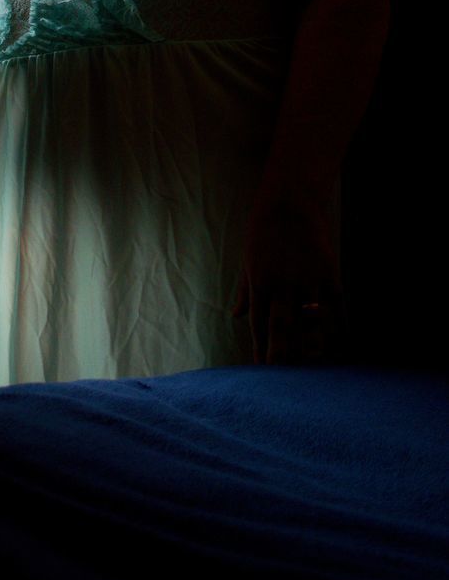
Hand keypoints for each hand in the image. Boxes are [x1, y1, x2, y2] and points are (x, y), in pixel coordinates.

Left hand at [233, 191, 348, 365]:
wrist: (290, 198)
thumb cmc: (264, 228)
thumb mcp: (248, 259)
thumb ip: (245, 290)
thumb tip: (236, 316)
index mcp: (258, 283)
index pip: (258, 326)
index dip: (261, 352)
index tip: (263, 373)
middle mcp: (280, 286)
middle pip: (281, 332)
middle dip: (282, 358)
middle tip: (285, 381)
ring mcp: (305, 280)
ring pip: (309, 325)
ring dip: (312, 347)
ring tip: (314, 363)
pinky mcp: (327, 273)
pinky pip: (336, 308)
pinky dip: (340, 329)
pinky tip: (343, 345)